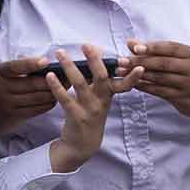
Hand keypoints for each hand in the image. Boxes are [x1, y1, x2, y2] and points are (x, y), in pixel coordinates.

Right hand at [0, 55, 59, 146]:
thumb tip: (47, 63)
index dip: (32, 63)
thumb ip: (20, 69)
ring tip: (66, 87)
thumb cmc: (1, 89)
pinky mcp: (15, 116)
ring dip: (54, 92)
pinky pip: (37, 109)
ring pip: (38, 97)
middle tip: (68, 75)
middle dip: (53, 80)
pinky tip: (56, 99)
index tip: (46, 61)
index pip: (16, 66)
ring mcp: (8, 104)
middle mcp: (2, 88)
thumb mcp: (4, 76)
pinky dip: (49, 103)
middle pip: (32, 84)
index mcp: (0, 73)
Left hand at [46, 43, 133, 172]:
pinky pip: (65, 99)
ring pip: (80, 84)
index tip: (140, 67)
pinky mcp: (75, 116)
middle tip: (86, 45)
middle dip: (94, 60)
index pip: (125, 85)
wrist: (82, 144)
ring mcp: (89, 109)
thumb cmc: (90, 114)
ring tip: (60, 53)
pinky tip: (50, 75)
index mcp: (109, 94)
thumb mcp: (99, 96)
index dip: (133, 77)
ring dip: (69, 66)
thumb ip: (99, 74)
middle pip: (100, 77)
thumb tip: (98, 49)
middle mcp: (101, 101)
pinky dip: (57, 86)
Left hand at [127, 40, 189, 119]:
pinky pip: (160, 92)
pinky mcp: (181, 98)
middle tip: (123, 61)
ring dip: (139, 75)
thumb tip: (130, 42)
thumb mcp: (180, 57)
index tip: (135, 47)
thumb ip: (155, 49)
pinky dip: (146, 87)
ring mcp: (187, 84)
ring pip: (160, 79)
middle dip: (141, 62)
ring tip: (123, 72)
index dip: (152, 47)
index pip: (169, 48)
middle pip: (163, 64)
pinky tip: (134, 84)